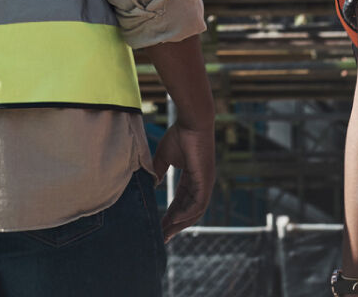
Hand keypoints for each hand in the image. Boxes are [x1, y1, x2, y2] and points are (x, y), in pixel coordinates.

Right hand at [152, 120, 214, 241]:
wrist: (191, 122)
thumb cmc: (179, 135)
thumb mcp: (164, 157)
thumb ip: (158, 171)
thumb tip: (151, 184)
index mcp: (193, 177)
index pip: (182, 201)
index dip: (171, 214)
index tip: (160, 225)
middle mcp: (201, 183)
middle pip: (189, 210)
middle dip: (175, 224)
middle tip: (162, 237)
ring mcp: (205, 183)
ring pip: (194, 211)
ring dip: (180, 223)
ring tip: (166, 233)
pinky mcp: (206, 181)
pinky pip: (197, 204)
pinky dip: (186, 214)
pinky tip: (174, 221)